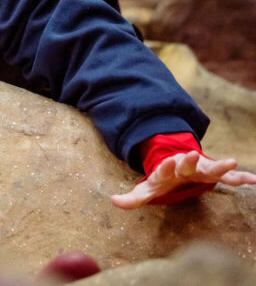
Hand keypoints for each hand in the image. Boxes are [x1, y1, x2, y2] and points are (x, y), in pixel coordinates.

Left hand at [111, 151, 255, 208]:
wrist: (177, 164)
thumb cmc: (162, 180)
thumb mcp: (147, 189)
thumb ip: (132, 198)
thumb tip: (113, 201)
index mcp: (167, 170)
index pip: (165, 167)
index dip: (166, 165)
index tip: (169, 161)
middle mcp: (185, 166)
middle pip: (187, 163)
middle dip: (189, 159)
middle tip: (190, 154)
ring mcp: (201, 168)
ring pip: (211, 166)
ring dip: (220, 165)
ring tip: (232, 162)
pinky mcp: (214, 173)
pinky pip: (228, 176)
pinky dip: (240, 177)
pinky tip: (252, 179)